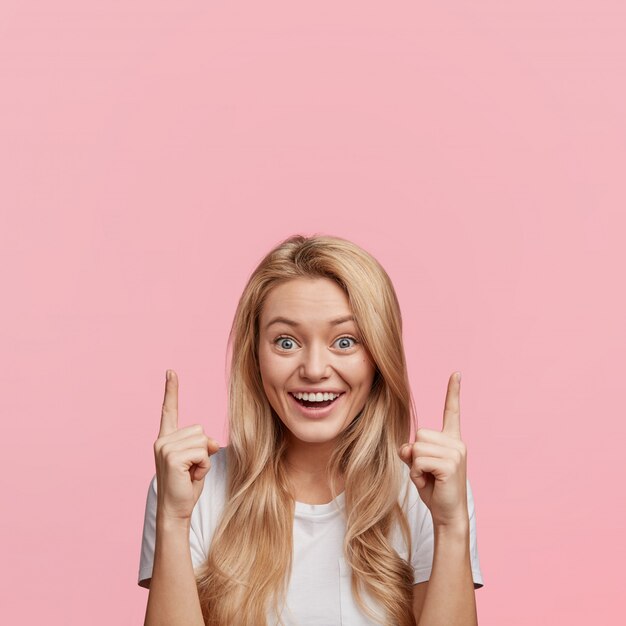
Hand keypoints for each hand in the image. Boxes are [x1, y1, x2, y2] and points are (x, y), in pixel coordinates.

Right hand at [153, 370, 220, 520]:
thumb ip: (202, 445)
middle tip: (192, 469)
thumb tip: (212, 442)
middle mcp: (162, 440)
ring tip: (190, 473)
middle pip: (199, 430)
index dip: (171, 390)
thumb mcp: (198, 460)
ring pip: (202, 441)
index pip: (169, 410)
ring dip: (203, 459)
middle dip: (204, 450)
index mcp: (166, 438)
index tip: (171, 371)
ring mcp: (165, 448)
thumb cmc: (187, 486)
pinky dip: (203, 466)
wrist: (176, 510)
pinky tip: (191, 476)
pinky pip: (202, 452)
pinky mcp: (172, 457)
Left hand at [399, 372, 468, 527]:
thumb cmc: (434, 489)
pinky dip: (417, 473)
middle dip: (415, 454)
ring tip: (429, 478)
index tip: (456, 373)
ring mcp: (456, 453)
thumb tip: (406, 447)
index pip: (452, 411)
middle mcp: (456, 443)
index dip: (453, 392)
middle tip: (427, 472)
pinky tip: (430, 483)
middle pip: (419, 434)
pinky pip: (419, 460)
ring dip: (415, 466)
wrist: (447, 514)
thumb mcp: (418, 466)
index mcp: (451, 440)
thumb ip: (411, 451)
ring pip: (417, 447)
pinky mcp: (450, 464)